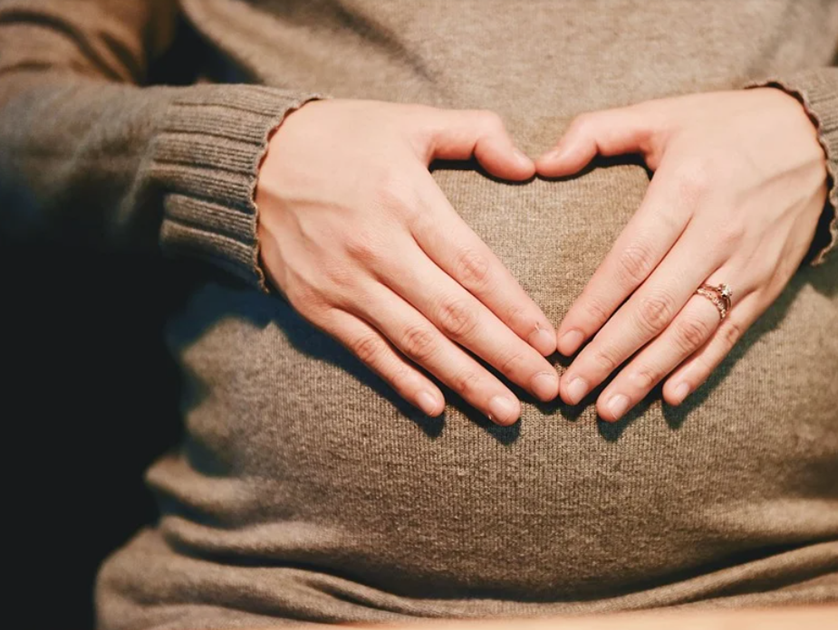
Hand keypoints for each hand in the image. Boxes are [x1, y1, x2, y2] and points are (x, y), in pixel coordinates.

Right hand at [257, 100, 558, 424]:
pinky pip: (367, 352)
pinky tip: (437, 408)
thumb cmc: (342, 138)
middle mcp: (376, 248)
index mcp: (406, 200)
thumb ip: (476, 133)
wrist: (252, 160)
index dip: (516, 309)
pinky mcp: (317, 306)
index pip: (474, 267)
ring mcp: (343, 283)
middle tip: (547, 390)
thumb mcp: (410, 120)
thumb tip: (528, 165)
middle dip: (506, 356)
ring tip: (508, 411)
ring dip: (466, 381)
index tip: (550, 342)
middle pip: (454, 315)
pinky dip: (402, 381)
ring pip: (416, 343)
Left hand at [535, 88, 827, 420]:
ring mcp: (747, 264)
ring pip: (691, 331)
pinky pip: (730, 335)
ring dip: (647, 374)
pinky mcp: (768, 285)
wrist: (820, 140)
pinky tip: (669, 397)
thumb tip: (539, 163)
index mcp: (686, 189)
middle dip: (610, 354)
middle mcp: (719, 232)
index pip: (632, 259)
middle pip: (656, 307)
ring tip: (609, 408)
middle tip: (571, 392)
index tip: (562, 342)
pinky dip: (700, 369)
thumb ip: (596, 132)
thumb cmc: (727, 127)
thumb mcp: (662, 114)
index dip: (595, 306)